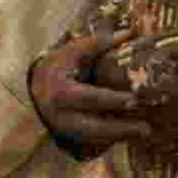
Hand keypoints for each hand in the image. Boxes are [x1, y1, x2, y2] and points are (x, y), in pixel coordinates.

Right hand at [29, 30, 151, 155]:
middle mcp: (61, 116)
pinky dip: (110, 142)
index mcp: (61, 92)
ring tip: (144, 132)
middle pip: (93, 128)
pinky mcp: (68, 140)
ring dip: (119, 138)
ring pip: (94, 141)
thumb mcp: (72, 52)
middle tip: (146, 128)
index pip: (88, 98)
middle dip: (120, 129)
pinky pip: (91, 146)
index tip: (133, 100)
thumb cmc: (56, 68)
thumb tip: (131, 31)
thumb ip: (99, 43)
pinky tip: (128, 138)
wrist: (31, 91)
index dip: (111, 101)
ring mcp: (64, 132)